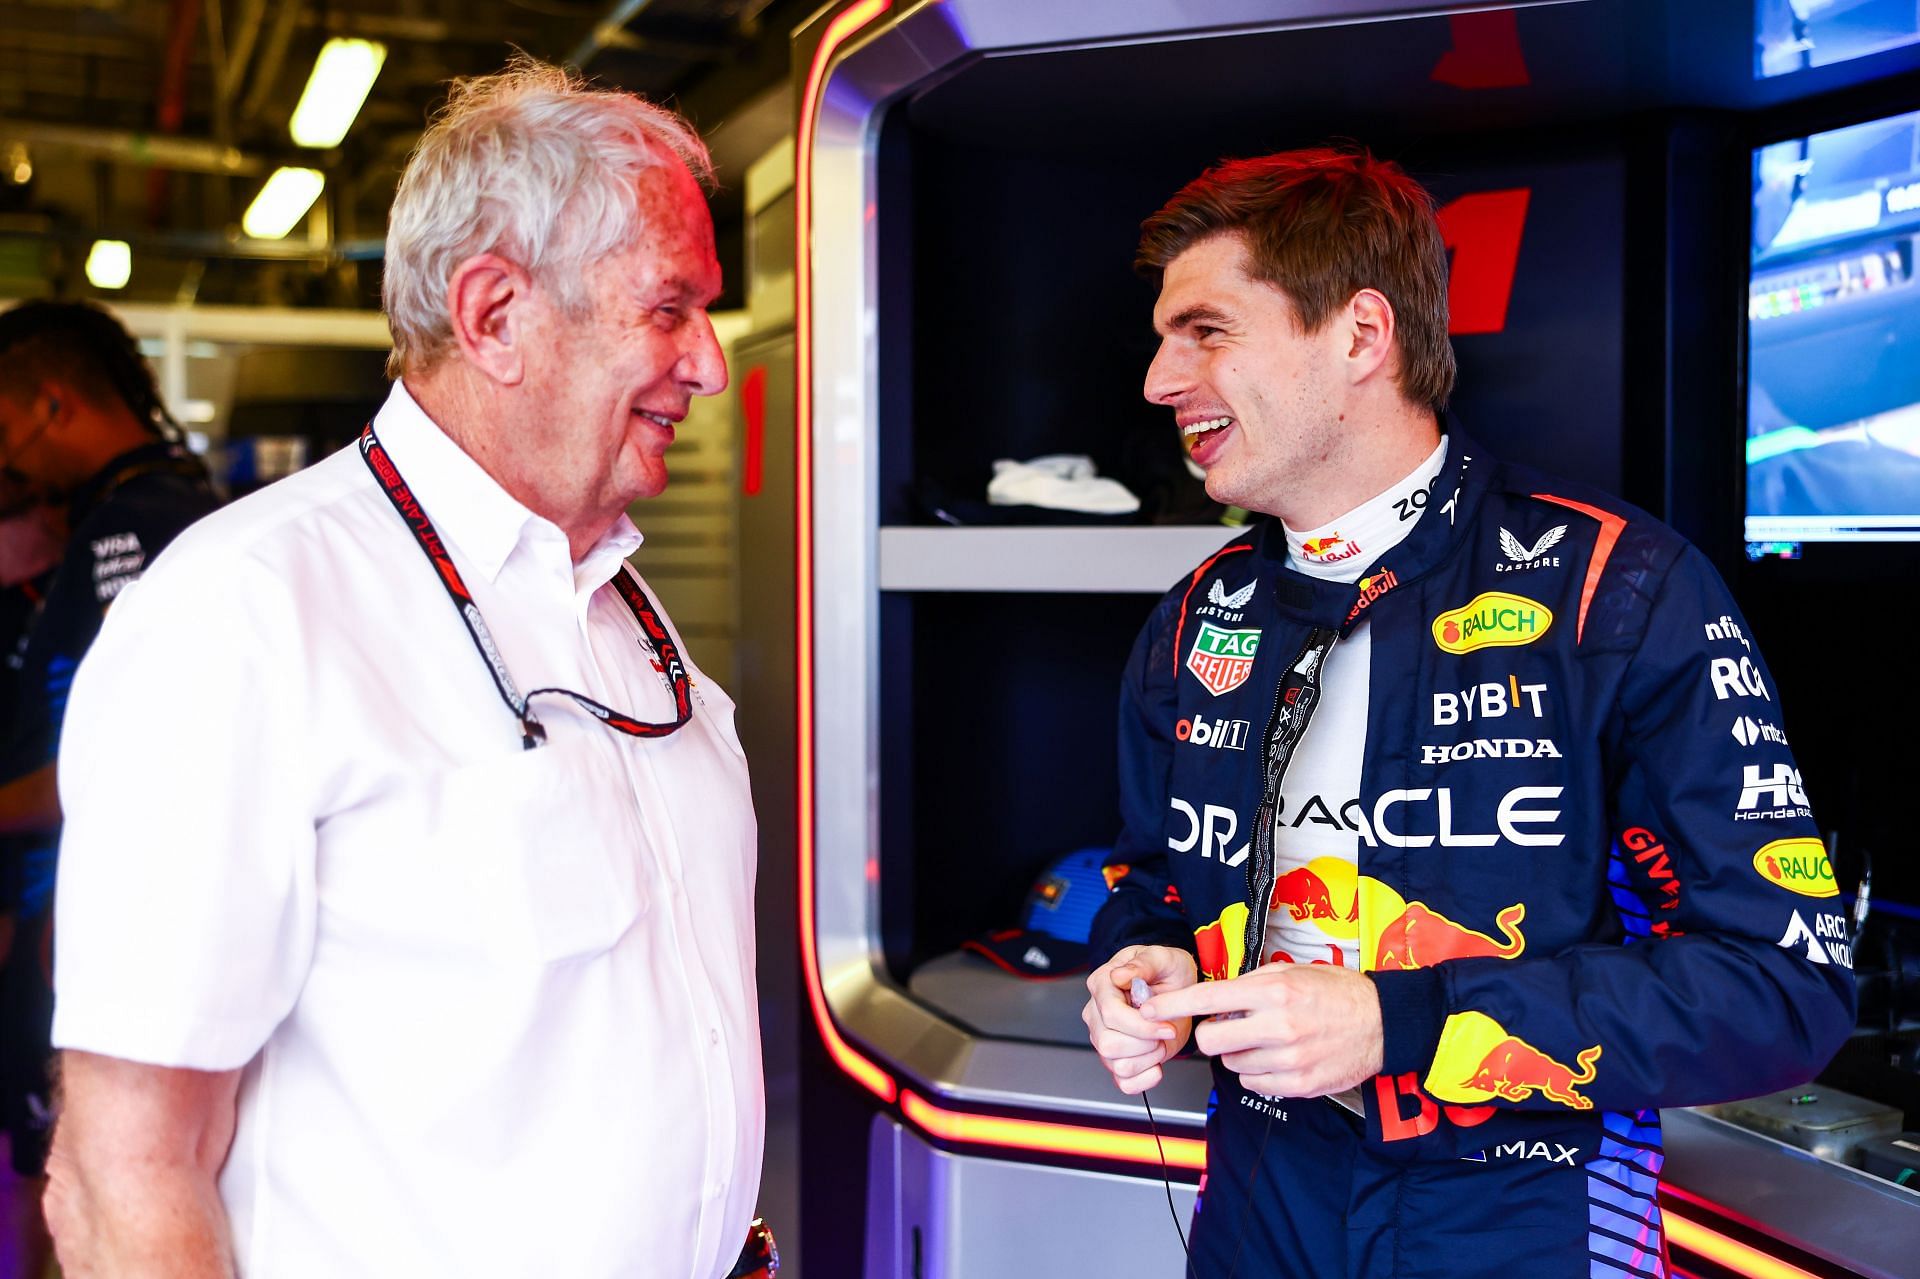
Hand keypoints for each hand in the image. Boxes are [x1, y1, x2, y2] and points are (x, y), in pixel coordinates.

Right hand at [1082, 945, 1196, 1094]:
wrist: (1177, 988)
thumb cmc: (1167, 970)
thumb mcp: (1162, 958)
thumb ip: (1143, 964)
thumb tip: (1120, 976)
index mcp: (1102, 985)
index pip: (1111, 1014)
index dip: (1142, 1026)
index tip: (1167, 1026)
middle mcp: (1097, 1013)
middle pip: (1109, 1044)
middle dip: (1145, 1043)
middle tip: (1164, 1031)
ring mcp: (1104, 1037)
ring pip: (1117, 1065)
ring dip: (1148, 1058)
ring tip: (1160, 1041)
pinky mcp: (1117, 1059)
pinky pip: (1124, 1083)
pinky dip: (1145, 1079)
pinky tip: (1157, 1062)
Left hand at [1143, 963, 1382, 1097]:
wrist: (1382, 1023)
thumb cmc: (1337, 992)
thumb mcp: (1293, 972)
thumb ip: (1251, 985)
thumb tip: (1214, 999)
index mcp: (1274, 991)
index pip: (1208, 999)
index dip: (1173, 1005)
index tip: (1150, 1010)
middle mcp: (1278, 1026)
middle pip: (1211, 1042)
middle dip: (1212, 1035)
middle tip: (1230, 1027)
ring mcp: (1288, 1059)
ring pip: (1232, 1064)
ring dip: (1239, 1053)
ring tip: (1266, 1039)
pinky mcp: (1298, 1085)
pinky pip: (1254, 1083)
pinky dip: (1258, 1072)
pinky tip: (1278, 1057)